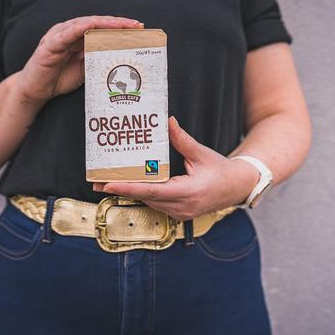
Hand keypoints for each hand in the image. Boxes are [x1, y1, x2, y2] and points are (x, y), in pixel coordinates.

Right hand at [17, 15, 143, 102]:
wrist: (35, 91)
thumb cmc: (58, 78)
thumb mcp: (85, 68)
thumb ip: (98, 59)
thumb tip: (120, 55)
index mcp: (77, 36)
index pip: (101, 27)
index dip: (120, 27)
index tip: (139, 28)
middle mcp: (68, 32)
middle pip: (96, 22)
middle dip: (118, 23)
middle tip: (137, 25)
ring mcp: (58, 36)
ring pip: (84, 24)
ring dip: (104, 23)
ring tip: (122, 25)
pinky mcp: (49, 44)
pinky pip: (66, 34)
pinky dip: (80, 29)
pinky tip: (92, 27)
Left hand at [92, 116, 259, 220]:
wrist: (238, 188)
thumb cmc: (222, 170)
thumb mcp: (202, 153)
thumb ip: (182, 139)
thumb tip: (167, 122)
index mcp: (189, 192)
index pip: (152, 191)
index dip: (128, 188)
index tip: (108, 184)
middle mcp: (182, 206)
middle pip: (145, 198)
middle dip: (121, 190)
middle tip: (97, 181)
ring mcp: (180, 213)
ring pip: (149, 203)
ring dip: (130, 192)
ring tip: (107, 182)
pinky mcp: (179, 213)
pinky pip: (155, 204)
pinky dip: (143, 195)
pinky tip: (129, 186)